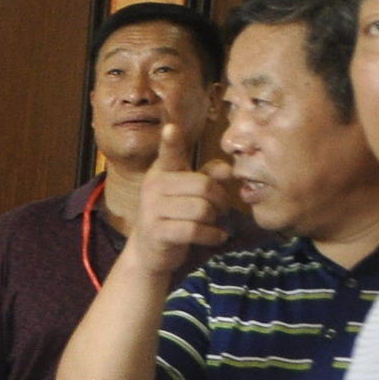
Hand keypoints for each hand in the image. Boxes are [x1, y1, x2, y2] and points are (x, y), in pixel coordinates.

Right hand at [122, 120, 239, 278]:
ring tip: (212, 222)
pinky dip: (212, 235)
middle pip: (203, 186)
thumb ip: (209, 176)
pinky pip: (195, 230)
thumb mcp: (188, 192)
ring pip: (202, 209)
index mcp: (162, 172)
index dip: (171, 141)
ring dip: (215, 219)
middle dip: (220, 199)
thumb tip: (229, 169)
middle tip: (222, 208)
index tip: (171, 128)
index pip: (169, 153)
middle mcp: (154, 187)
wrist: (149, 251)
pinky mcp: (158, 232)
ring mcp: (152, 210)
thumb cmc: (174, 215)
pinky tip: (216, 236)